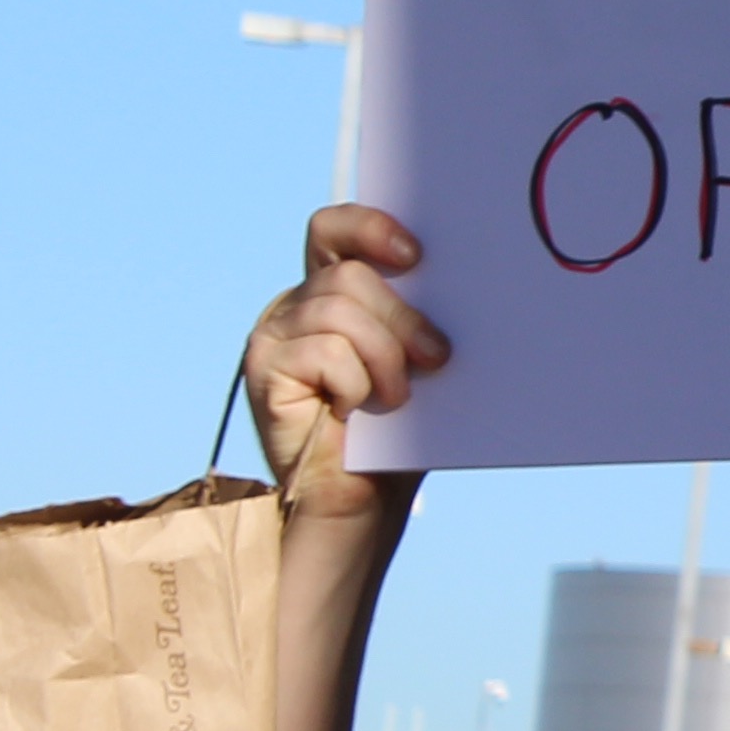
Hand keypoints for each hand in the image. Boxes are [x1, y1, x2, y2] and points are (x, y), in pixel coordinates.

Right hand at [245, 205, 445, 519]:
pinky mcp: (263, 369)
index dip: (370, 227)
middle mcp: (292, 306)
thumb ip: (416, 316)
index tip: (414, 256)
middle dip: (402, 318)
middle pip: (350, 275)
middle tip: (435, 358)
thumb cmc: (393, 431)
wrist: (360, 503)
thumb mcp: (412, 360)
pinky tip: (354, 411)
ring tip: (395, 398)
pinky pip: (325, 351)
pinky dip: (355, 384)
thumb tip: (465, 280)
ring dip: (384, 358)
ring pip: (341, 310)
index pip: (333, 230)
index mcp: (327, 293)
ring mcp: (272, 335)